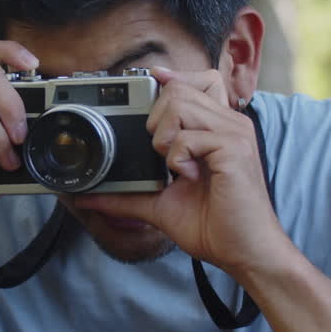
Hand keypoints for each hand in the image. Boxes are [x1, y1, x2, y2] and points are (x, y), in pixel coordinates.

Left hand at [75, 66, 291, 275]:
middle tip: (163, 154)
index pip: (198, 80)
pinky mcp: (235, 149)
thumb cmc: (215, 228)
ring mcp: (234, 134)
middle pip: (179, 88)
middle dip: (157, 117)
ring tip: (175, 166)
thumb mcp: (161, 204)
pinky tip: (190, 177)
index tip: (151, 83)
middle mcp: (230, 124)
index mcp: (218, 129)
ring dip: (165, 136)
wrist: (244, 253)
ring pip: (181, 103)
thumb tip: (86, 196)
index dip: (171, 79)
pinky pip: (189, 136)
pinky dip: (178, 157)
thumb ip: (128, 194)